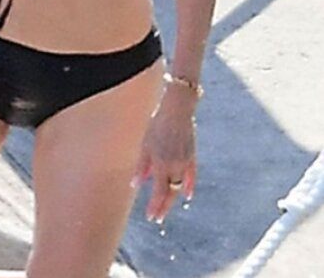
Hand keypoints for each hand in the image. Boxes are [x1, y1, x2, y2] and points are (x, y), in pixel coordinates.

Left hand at [131, 92, 197, 223]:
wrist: (177, 110)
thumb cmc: (157, 125)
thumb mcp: (145, 145)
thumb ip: (142, 166)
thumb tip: (136, 185)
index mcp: (162, 164)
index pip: (159, 192)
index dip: (155, 206)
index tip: (151, 217)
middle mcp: (175, 166)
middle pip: (170, 193)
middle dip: (163, 207)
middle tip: (157, 218)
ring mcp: (185, 162)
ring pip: (179, 186)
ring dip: (172, 197)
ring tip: (166, 206)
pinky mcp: (192, 156)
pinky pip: (192, 176)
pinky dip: (189, 186)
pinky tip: (187, 195)